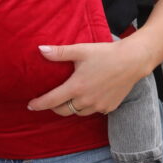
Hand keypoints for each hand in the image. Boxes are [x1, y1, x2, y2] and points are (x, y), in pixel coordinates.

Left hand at [27, 35, 151, 116]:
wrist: (132, 61)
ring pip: (78, 112)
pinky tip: (89, 97)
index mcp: (76, 87)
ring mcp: (98, 106)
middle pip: (63, 111)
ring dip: (71, 107)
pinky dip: (87, 107)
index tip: (30, 106)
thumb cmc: (105, 53)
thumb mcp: (80, 50)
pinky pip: (93, 111)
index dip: (39, 104)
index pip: (51, 100)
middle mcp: (86, 100)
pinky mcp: (109, 108)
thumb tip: (40, 50)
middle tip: (50, 100)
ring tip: (69, 97)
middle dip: (54, 107)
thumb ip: (59, 53)